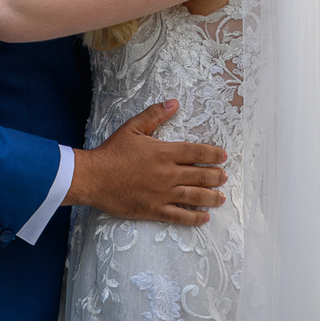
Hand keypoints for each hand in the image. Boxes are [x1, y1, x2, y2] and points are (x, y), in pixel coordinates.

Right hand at [68, 100, 228, 224]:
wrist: (94, 178)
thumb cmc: (113, 151)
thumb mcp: (134, 127)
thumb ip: (156, 114)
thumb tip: (174, 102)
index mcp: (165, 152)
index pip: (197, 153)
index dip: (213, 155)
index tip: (224, 157)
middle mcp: (168, 174)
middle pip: (200, 176)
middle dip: (216, 177)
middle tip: (225, 177)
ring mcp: (162, 194)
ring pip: (194, 197)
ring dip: (211, 197)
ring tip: (221, 198)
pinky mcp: (154, 211)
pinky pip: (179, 216)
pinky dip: (194, 218)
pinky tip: (204, 218)